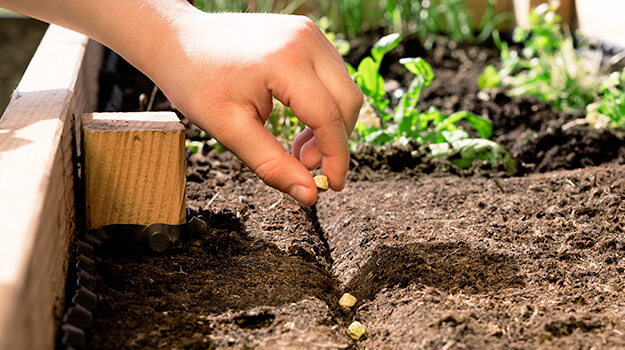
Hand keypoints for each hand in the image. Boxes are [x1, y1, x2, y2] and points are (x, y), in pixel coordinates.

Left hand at [146, 11, 362, 205]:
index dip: (336, 158)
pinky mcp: (308, 34)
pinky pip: (333, 76)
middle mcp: (305, 39)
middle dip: (335, 141)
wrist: (179, 41)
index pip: (329, 117)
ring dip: (330, 125)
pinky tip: (300, 122)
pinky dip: (324, 106)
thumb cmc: (196, 81)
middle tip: (306, 165)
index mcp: (285, 61)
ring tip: (298, 146)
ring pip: (344, 89)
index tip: (331, 185)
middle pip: (349, 101)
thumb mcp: (230, 130)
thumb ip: (273, 165)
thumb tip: (309, 196)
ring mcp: (309, 33)